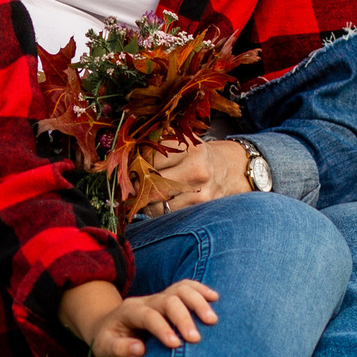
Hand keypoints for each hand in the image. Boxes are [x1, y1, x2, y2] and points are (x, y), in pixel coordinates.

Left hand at [64, 279, 218, 356]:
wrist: (107, 325)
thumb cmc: (108, 341)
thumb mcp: (105, 349)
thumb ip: (120, 349)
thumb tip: (139, 349)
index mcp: (129, 312)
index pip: (148, 316)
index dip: (162, 328)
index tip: (176, 345)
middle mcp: (146, 301)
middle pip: (167, 300)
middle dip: (183, 318)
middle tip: (196, 339)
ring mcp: (158, 297)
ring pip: (180, 289)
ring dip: (197, 301)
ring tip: (212, 320)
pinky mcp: (169, 298)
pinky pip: (185, 287)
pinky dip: (200, 289)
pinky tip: (215, 298)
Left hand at [129, 140, 252, 217]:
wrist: (231, 170)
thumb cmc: (199, 155)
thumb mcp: (184, 142)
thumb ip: (158, 146)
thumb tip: (126, 159)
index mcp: (190, 148)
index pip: (150, 156)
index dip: (135, 162)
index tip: (130, 164)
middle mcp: (197, 170)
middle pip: (152, 182)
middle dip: (137, 183)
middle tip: (132, 182)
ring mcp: (200, 193)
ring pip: (157, 202)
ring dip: (145, 200)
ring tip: (143, 193)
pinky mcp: (200, 209)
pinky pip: (168, 213)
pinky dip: (157, 210)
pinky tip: (157, 203)